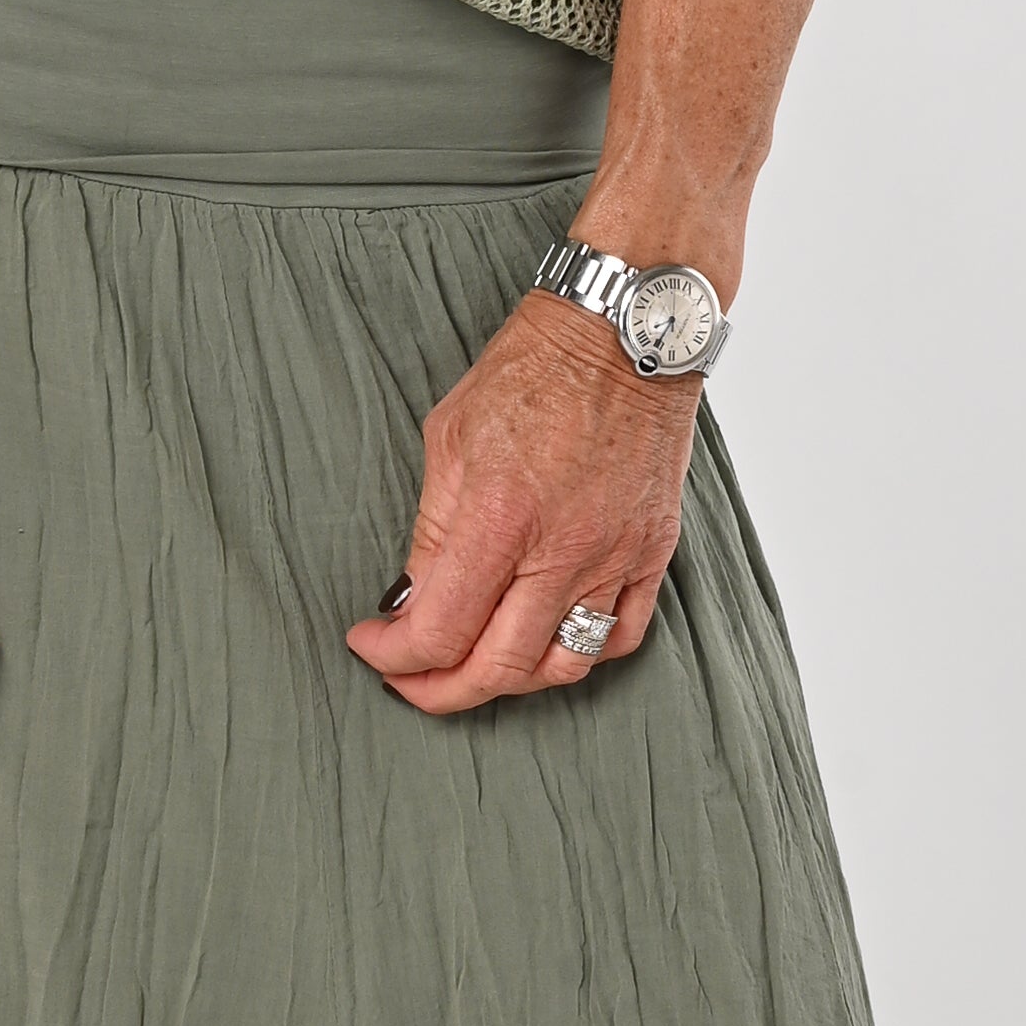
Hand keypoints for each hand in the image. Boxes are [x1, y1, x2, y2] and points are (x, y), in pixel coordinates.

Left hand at [344, 295, 698, 714]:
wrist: (621, 334)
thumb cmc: (532, 370)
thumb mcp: (449, 437)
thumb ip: (431, 531)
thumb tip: (412, 600)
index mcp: (502, 516)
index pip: (442, 630)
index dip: (395, 655)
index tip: (372, 644)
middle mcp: (564, 549)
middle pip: (499, 669)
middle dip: (440, 690)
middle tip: (409, 679)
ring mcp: (616, 556)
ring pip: (564, 666)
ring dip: (509, 682)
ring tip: (474, 666)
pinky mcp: (653, 552)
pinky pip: (621, 635)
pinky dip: (579, 654)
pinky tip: (545, 641)